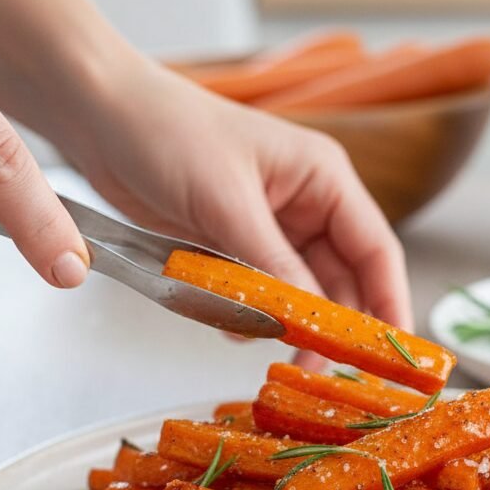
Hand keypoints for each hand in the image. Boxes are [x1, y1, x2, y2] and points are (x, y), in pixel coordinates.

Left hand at [58, 54, 412, 328]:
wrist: (99, 117)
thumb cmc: (167, 132)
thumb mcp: (226, 202)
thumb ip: (271, 265)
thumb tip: (310, 321)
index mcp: (322, 177)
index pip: (375, 249)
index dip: (388, 304)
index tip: (390, 354)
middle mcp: (305, 203)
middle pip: (340, 281)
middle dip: (331, 327)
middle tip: (318, 371)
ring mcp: (268, 227)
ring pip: (297, 293)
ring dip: (284, 324)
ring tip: (270, 352)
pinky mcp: (232, 245)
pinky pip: (256, 293)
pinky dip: (247, 314)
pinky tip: (228, 325)